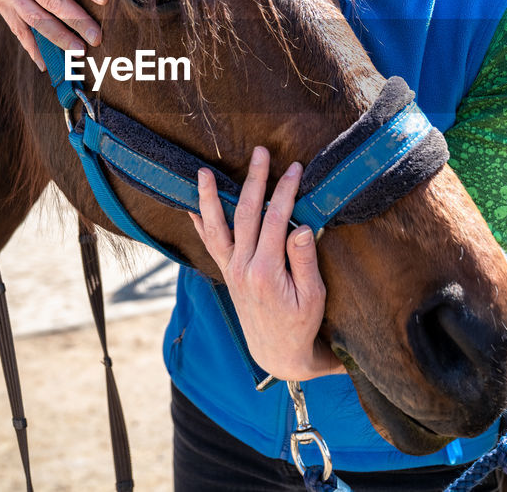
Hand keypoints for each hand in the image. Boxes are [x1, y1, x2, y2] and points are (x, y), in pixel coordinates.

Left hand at [191, 146, 344, 381]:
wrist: (277, 353)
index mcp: (267, 272)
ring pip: (217, 227)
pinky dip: (200, 224)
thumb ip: (304, 260)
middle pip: (246, 215)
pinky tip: (193, 206)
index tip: (294, 168)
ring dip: (210, 198)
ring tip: (203, 172)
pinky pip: (210, 244)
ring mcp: (231, 270)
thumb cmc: (301, 324)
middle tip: (259, 152)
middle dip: (253, 180)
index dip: (285, 191)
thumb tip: (301, 226)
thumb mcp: (313, 296)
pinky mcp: (227, 273)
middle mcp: (242, 268)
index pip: (276, 220)